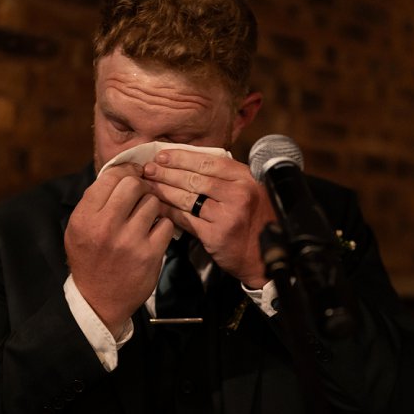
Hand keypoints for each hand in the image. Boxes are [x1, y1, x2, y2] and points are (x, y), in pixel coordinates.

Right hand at [65, 163, 175, 333]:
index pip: (111, 177)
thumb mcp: (78, 228)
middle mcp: (105, 226)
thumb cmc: (89, 259)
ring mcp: (129, 241)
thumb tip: (120, 172)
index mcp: (85, 217)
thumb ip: (95, 201)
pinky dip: (163, 226)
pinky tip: (153, 234)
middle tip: (140, 196)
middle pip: (134, 185)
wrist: (98, 300)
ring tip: (145, 218)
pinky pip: (166, 224)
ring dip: (152, 207)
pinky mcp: (150, 254)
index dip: (126, 171)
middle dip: (141, 186)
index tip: (133, 175)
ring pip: (153, 202)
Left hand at [142, 149, 276, 288]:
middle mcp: (238, 194)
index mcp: (245, 178)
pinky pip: (185, 219)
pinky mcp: (216, 235)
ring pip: (187, 198)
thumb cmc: (253, 221)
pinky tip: (157, 207)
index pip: (209, 161)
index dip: (182, 157)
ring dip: (164, 190)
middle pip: (195, 178)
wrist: (265, 257)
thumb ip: (225, 178)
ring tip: (148, 185)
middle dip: (167, 172)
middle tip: (148, 169)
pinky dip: (169, 212)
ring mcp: (227, 215)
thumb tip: (189, 162)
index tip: (162, 155)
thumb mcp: (248, 191)